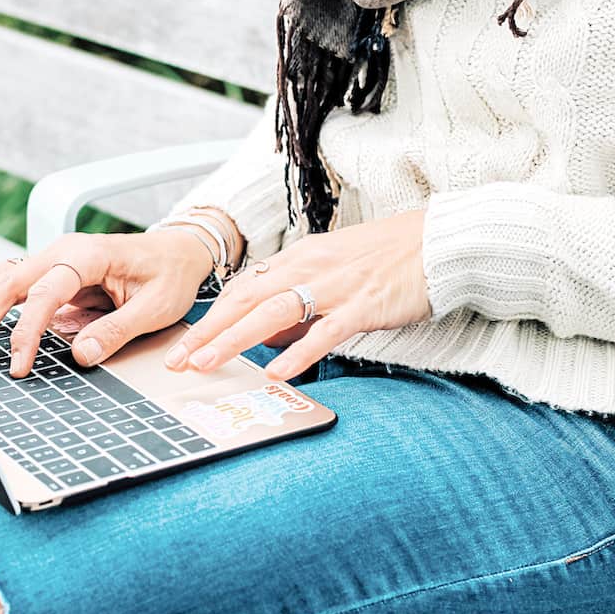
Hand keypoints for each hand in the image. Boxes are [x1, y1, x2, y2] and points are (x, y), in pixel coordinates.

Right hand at [0, 230, 215, 376]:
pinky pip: (10, 284)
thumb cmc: (170, 275)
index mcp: (88, 255)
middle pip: (8, 282)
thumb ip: (118, 330)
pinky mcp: (50, 272)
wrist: (179, 251)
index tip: (19, 366)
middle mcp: (62, 251)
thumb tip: (81, 354)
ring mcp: (53, 258)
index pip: (45, 294)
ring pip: (1, 280)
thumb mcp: (156, 308)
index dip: (27, 332)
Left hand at [164, 210, 431, 380]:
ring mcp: (335, 285)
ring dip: (234, 339)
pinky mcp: (363, 304)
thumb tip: (263, 341)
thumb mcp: (330, 276)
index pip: (242, 289)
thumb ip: (296, 309)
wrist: (437, 242)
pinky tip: (277, 371)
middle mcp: (308, 268)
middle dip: (207, 331)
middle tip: (178, 358)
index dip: (210, 318)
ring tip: (207, 363)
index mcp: (297, 260)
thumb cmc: (384, 261)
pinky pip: (325, 330)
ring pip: (273, 312)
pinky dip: (299, 351)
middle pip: (246, 299)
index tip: (184, 343)